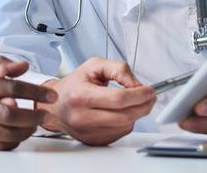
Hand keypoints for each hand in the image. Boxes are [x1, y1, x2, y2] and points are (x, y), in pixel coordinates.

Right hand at [0, 57, 57, 149]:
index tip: (50, 95)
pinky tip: (17, 136)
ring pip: (6, 132)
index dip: (35, 91)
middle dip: (33, 116)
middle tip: (44, 115)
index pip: (12, 86)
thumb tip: (23, 66)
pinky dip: (12, 142)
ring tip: (33, 126)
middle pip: (11, 112)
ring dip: (25, 131)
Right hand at [37, 57, 155, 145]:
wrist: (55, 106)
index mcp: (81, 96)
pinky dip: (126, 122)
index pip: (118, 99)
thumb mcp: (93, 66)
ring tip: (131, 102)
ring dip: (135, 113)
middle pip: (126, 115)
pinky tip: (119, 112)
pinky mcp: (94, 140)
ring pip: (126, 126)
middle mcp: (83, 117)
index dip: (140, 95)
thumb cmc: (74, 85)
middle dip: (144, 105)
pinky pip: (120, 133)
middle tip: (149, 96)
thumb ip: (118, 69)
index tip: (150, 90)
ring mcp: (88, 132)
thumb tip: (137, 85)